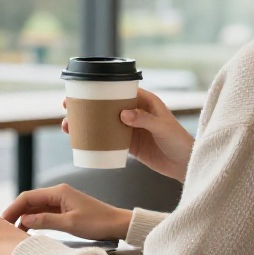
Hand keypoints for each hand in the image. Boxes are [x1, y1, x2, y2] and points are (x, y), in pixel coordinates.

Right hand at [1, 184, 130, 240]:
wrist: (117, 224)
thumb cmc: (98, 222)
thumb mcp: (70, 224)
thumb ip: (46, 221)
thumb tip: (24, 220)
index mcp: (58, 192)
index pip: (28, 197)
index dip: (14, 208)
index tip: (3, 220)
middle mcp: (58, 193)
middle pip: (30, 201)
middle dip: (16, 212)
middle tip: (5, 226)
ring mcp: (61, 201)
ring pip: (36, 207)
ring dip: (24, 217)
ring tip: (14, 230)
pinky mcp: (65, 209)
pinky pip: (44, 212)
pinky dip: (35, 220)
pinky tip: (29, 229)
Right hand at [62, 88, 194, 181]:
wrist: (186, 165)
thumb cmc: (180, 142)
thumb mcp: (163, 128)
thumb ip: (145, 119)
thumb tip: (123, 113)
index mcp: (145, 101)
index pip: (118, 90)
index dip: (99, 89)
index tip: (81, 90)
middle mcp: (135, 112)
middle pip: (105, 105)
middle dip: (86, 106)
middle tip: (67, 108)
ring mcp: (130, 128)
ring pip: (103, 122)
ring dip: (86, 123)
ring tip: (68, 127)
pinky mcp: (128, 144)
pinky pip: (107, 139)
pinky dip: (94, 139)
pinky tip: (81, 141)